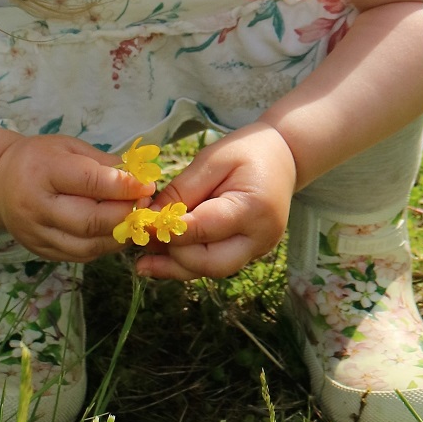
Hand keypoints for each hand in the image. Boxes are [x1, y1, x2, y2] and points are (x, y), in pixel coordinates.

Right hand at [0, 134, 151, 261]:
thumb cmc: (40, 159)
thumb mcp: (69, 147)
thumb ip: (103, 163)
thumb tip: (140, 177)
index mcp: (42, 171)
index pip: (88, 181)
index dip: (122, 186)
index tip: (147, 185)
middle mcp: (36, 206)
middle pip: (90, 220)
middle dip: (125, 214)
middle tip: (146, 205)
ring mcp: (36, 234)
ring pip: (88, 245)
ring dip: (119, 236)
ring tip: (136, 221)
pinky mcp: (41, 252)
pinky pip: (80, 256)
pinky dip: (104, 247)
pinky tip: (116, 233)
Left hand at [135, 123, 296, 281]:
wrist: (284, 156)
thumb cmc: (247, 151)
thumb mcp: (211, 161)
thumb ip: (182, 191)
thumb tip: (151, 219)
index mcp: (253, 208)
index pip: (203, 229)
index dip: (167, 230)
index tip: (138, 224)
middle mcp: (260, 237)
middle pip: (210, 263)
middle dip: (173, 257)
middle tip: (142, 245)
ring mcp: (259, 249)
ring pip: (212, 270)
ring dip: (177, 267)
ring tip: (144, 263)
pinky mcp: (251, 253)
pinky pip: (216, 263)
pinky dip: (190, 262)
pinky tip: (164, 259)